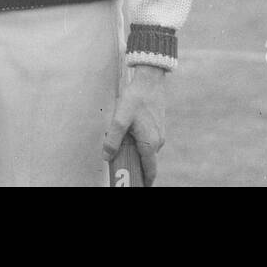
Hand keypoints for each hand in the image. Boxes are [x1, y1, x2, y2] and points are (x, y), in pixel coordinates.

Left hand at [101, 64, 166, 185]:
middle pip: (147, 162)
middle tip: (123, 170)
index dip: (144, 182)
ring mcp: (159, 134)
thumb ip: (113, 139)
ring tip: (121, 151)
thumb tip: (106, 156)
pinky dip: (139, 144)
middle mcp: (157, 142)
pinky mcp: (157, 127)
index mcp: (150, 144)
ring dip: (136, 153)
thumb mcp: (120, 119)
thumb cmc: (135, 98)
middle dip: (136, 168)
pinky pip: (148, 141)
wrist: (150, 80)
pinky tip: (128, 135)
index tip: (137, 186)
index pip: (149, 171)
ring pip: (146, 151)